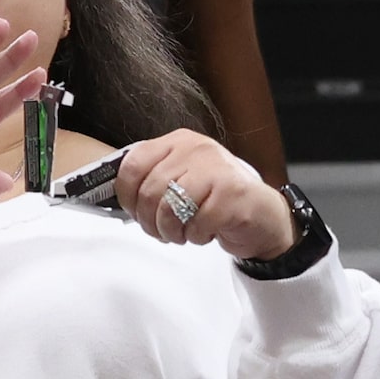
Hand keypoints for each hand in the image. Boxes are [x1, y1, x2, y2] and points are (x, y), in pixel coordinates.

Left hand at [115, 131, 295, 258]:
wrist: (263, 216)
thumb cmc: (217, 199)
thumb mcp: (183, 178)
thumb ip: (154, 178)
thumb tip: (116, 196)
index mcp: (180, 141)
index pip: (133, 163)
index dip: (126, 194)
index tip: (134, 211)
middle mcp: (197, 149)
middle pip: (149, 191)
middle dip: (150, 221)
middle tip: (162, 231)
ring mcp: (217, 169)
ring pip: (169, 209)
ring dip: (171, 232)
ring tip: (183, 233)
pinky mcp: (233, 194)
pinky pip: (196, 224)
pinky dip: (197, 236)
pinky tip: (207, 231)